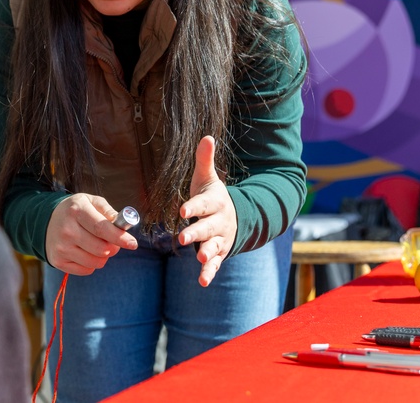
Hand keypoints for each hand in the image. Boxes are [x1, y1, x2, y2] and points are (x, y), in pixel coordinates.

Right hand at [46, 193, 137, 274]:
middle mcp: (66, 230)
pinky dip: (92, 264)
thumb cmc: (75, 210)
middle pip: (101, 248)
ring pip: (95, 262)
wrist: (46, 221)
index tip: (133, 243)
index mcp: (76, 211)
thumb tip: (123, 224)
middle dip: (114, 247)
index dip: (119, 237)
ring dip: (103, 256)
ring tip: (98, 245)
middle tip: (113, 242)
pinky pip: (86, 270)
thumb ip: (108, 210)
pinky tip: (85, 251)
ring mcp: (61, 247)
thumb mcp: (90, 201)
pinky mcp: (58, 261)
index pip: (101, 228)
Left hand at [178, 136, 236, 286]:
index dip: (194, 206)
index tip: (182, 210)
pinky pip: (215, 264)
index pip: (204, 203)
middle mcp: (220, 221)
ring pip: (213, 246)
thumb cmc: (213, 196)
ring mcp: (220, 239)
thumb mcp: (208, 178)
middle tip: (183, 239)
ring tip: (199, 258)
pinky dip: (209, 273)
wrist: (237, 217)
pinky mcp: (219, 253)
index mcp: (215, 202)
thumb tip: (206, 136)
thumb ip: (205, 160)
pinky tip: (202, 282)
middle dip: (196, 233)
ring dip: (207, 253)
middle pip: (208, 227)